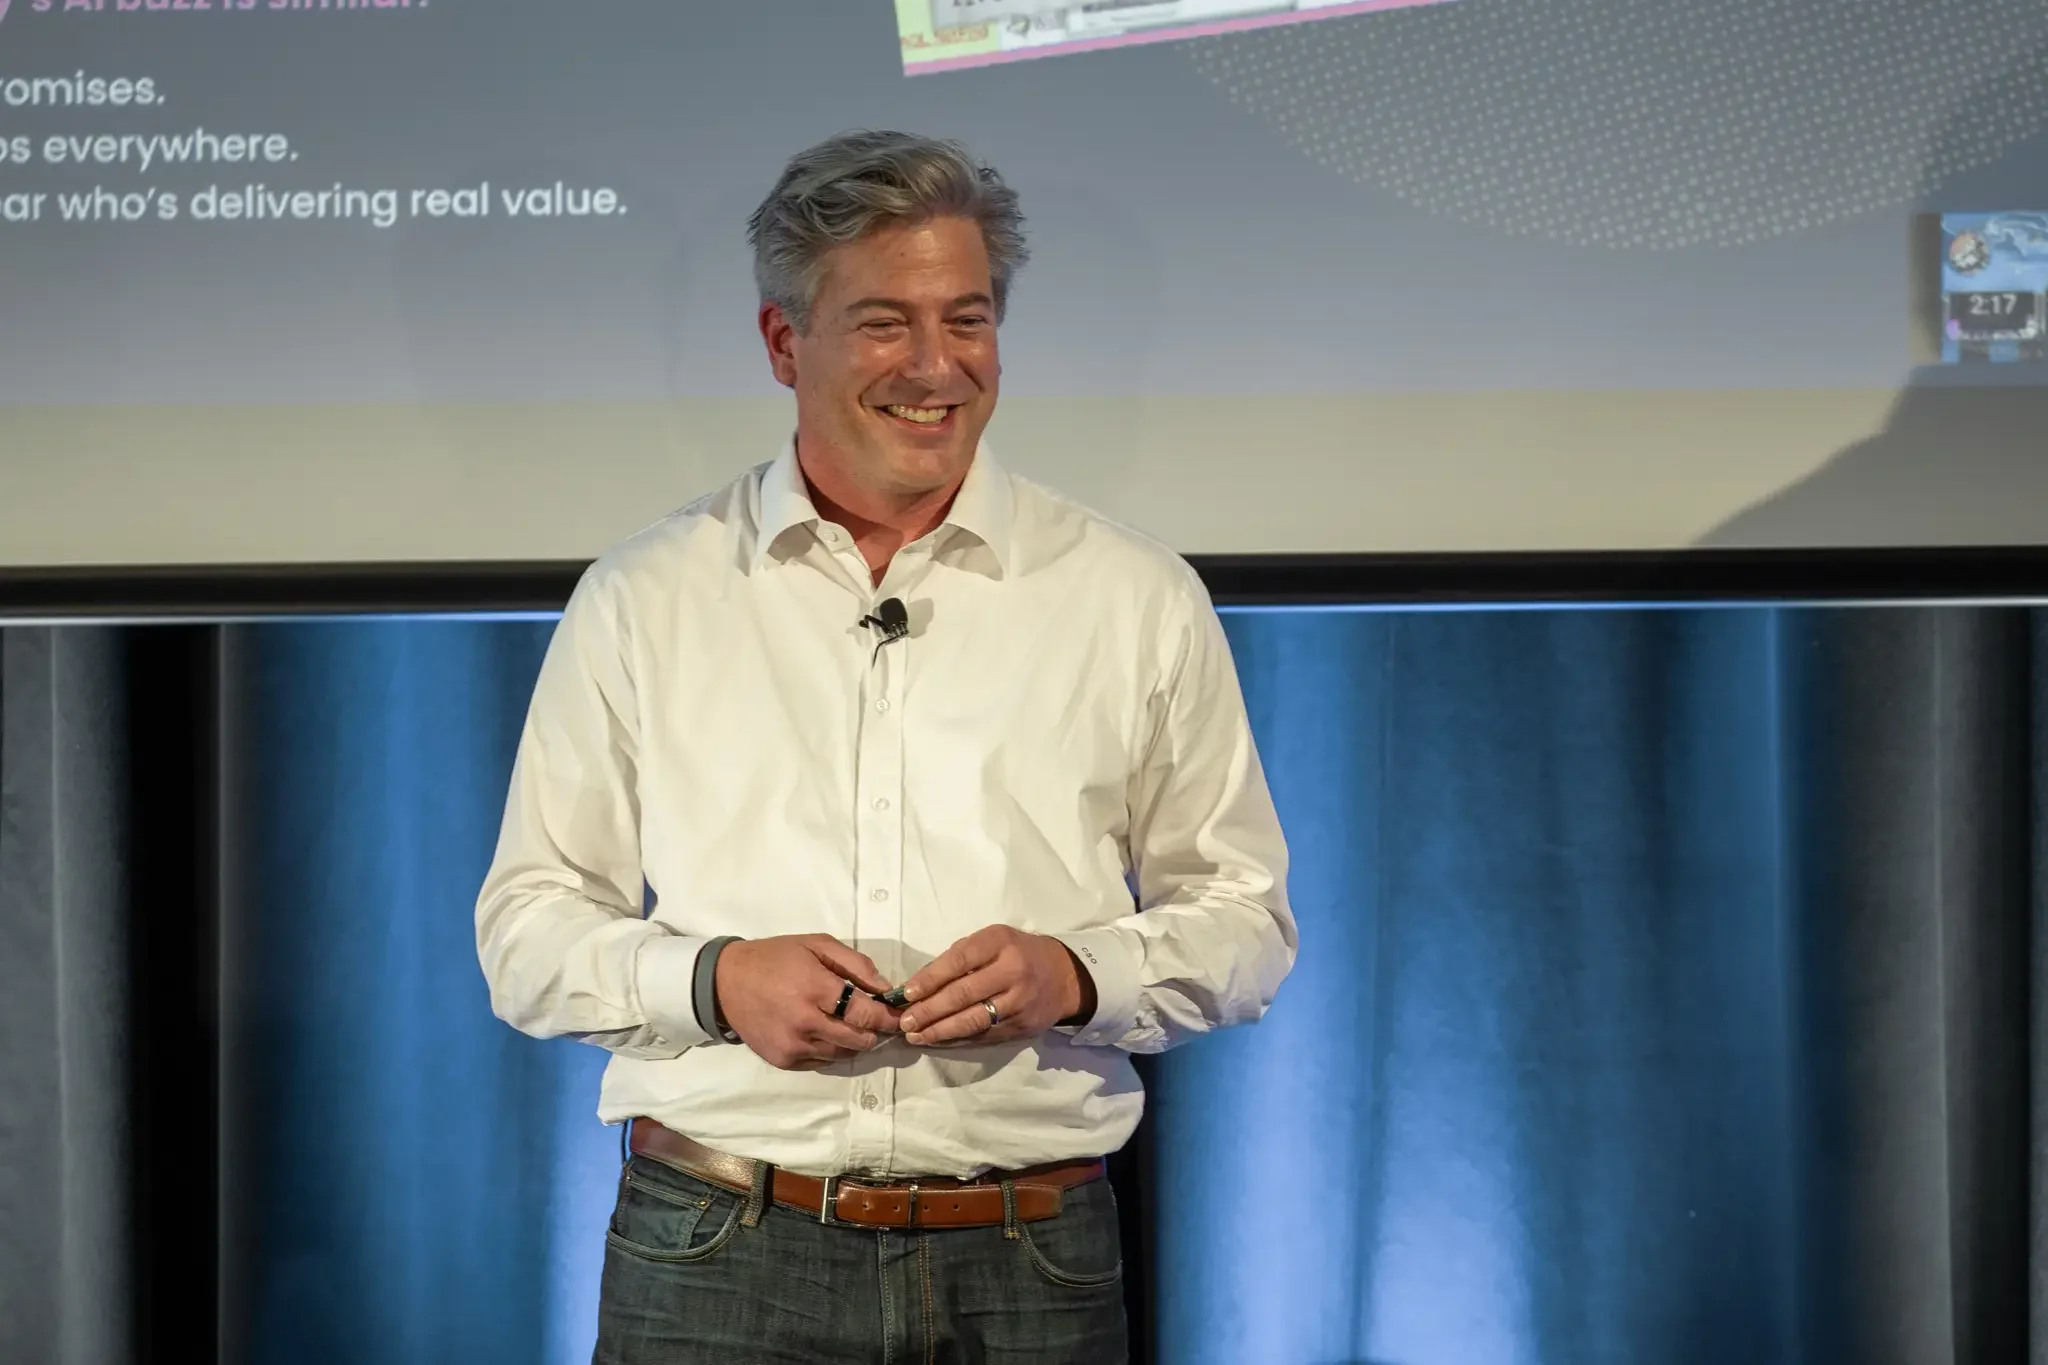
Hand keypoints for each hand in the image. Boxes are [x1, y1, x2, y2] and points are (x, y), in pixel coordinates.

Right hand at [715, 935, 903, 1070]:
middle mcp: (804, 1023)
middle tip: (877, 1020)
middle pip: (858, 1039)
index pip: (864, 1013)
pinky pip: (822, 1062)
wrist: (726, 982)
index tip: (899, 1016)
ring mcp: (793, 1046)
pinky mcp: (783, 1061)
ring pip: (842, 1054)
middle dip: (874, 1031)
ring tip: (848, 1023)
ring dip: (852, 1041)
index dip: (887, 1017)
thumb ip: (855, 965)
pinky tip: (824, 1031)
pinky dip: (830, 1049)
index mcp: (814, 989)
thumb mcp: (817, 945)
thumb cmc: (776, 958)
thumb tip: (886, 989)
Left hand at [897, 926, 1095, 1046]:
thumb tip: (919, 983)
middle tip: (905, 1022)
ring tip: (916, 1036)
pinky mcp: (1022, 1026)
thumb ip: (960, 957)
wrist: (1064, 976)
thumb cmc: (1018, 953)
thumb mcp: (993, 941)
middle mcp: (1012, 971)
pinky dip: (958, 1040)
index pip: (959, 961)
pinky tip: (939, 1040)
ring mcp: (1019, 1002)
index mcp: (1000, 943)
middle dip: (930, 1010)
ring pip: (973, 1020)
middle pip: (964, 994)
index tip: (908, 993)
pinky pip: (984, 1035)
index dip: (931, 978)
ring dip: (940, 1030)